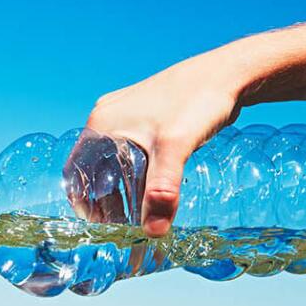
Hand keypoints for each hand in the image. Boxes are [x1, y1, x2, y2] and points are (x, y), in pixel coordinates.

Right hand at [68, 48, 245, 236]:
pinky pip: (129, 151)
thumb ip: (162, 191)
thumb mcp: (176, 149)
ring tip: (138, 211)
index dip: (83, 202)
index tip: (100, 225)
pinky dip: (135, 173)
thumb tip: (153, 233)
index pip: (76, 172)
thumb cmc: (198, 101)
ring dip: (121, 188)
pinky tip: (153, 187)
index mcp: (102, 124)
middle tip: (122, 224)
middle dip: (105, 200)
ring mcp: (126, 114)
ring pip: (112, 161)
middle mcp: (108, 117)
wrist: (228, 73)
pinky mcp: (145, 115)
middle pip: (94, 169)